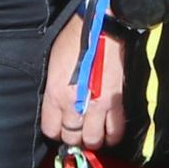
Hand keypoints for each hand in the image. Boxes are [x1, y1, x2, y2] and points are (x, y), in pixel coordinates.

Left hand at [41, 16, 120, 146]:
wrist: (101, 28)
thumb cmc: (74, 40)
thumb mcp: (53, 66)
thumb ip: (54, 92)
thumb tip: (58, 109)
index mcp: (56, 95)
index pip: (51, 130)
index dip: (56, 131)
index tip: (60, 127)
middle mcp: (75, 104)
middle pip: (72, 137)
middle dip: (73, 138)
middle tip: (77, 131)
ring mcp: (98, 105)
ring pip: (94, 139)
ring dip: (92, 140)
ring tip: (92, 134)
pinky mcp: (117, 102)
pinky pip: (115, 130)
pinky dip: (112, 136)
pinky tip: (108, 132)